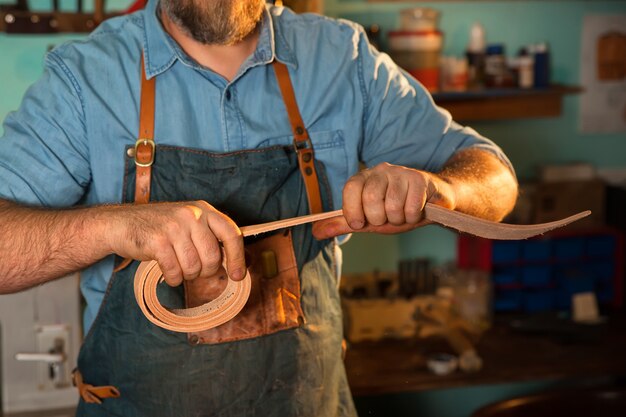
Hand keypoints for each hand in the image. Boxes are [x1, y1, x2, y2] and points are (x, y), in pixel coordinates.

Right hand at [104, 201, 244, 286]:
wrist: (121, 224)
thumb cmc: (160, 228)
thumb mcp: (189, 224)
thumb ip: (210, 237)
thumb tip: (236, 264)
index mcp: (204, 210)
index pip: (231, 234)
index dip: (238, 257)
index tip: (238, 275)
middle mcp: (191, 215)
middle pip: (212, 257)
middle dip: (205, 271)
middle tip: (194, 269)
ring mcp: (174, 227)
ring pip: (194, 267)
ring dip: (187, 275)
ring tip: (177, 266)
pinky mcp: (157, 241)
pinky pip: (175, 272)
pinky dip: (173, 277)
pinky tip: (167, 270)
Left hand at [313, 162, 453, 238]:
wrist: (432, 204)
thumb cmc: (396, 210)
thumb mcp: (367, 219)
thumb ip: (343, 224)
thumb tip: (316, 232)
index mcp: (364, 178)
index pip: (350, 188)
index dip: (353, 210)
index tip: (360, 223)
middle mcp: (381, 170)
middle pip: (371, 199)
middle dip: (379, 218)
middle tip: (387, 218)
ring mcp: (402, 173)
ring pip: (392, 206)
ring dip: (398, 219)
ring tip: (402, 214)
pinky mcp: (421, 179)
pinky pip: (411, 207)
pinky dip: (412, 217)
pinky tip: (416, 211)